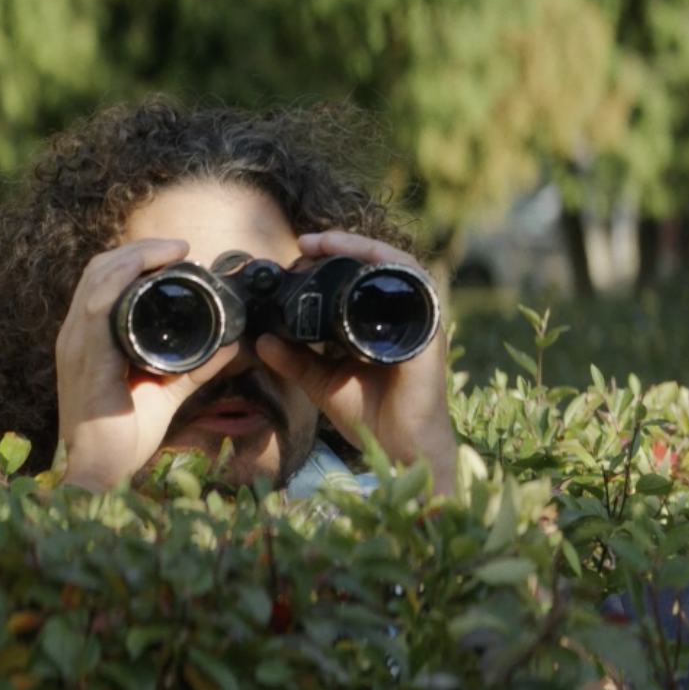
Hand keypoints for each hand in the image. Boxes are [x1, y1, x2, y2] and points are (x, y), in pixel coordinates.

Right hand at [51, 238, 237, 490]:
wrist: (100, 474)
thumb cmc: (123, 434)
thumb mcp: (167, 390)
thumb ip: (195, 366)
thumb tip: (232, 343)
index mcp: (90, 338)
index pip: (104, 279)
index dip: (136, 258)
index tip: (178, 253)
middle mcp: (77, 336)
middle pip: (99, 270)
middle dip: (139, 250)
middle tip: (179, 248)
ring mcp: (77, 346)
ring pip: (97, 280)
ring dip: (133, 257)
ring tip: (170, 251)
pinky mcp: (86, 361)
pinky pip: (96, 311)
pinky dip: (118, 284)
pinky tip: (141, 273)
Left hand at [256, 231, 457, 496]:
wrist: (398, 448)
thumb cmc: (371, 415)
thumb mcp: (322, 381)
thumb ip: (295, 361)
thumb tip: (261, 341)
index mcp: (376, 324)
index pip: (358, 277)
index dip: (332, 258)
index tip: (299, 251)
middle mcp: (399, 316)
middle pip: (375, 264)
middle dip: (342, 245)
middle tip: (306, 242)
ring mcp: (417, 320)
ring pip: (395, 264)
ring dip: (362, 246)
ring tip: (328, 242)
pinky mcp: (427, 329)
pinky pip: (415, 284)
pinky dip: (389, 265)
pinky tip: (365, 258)